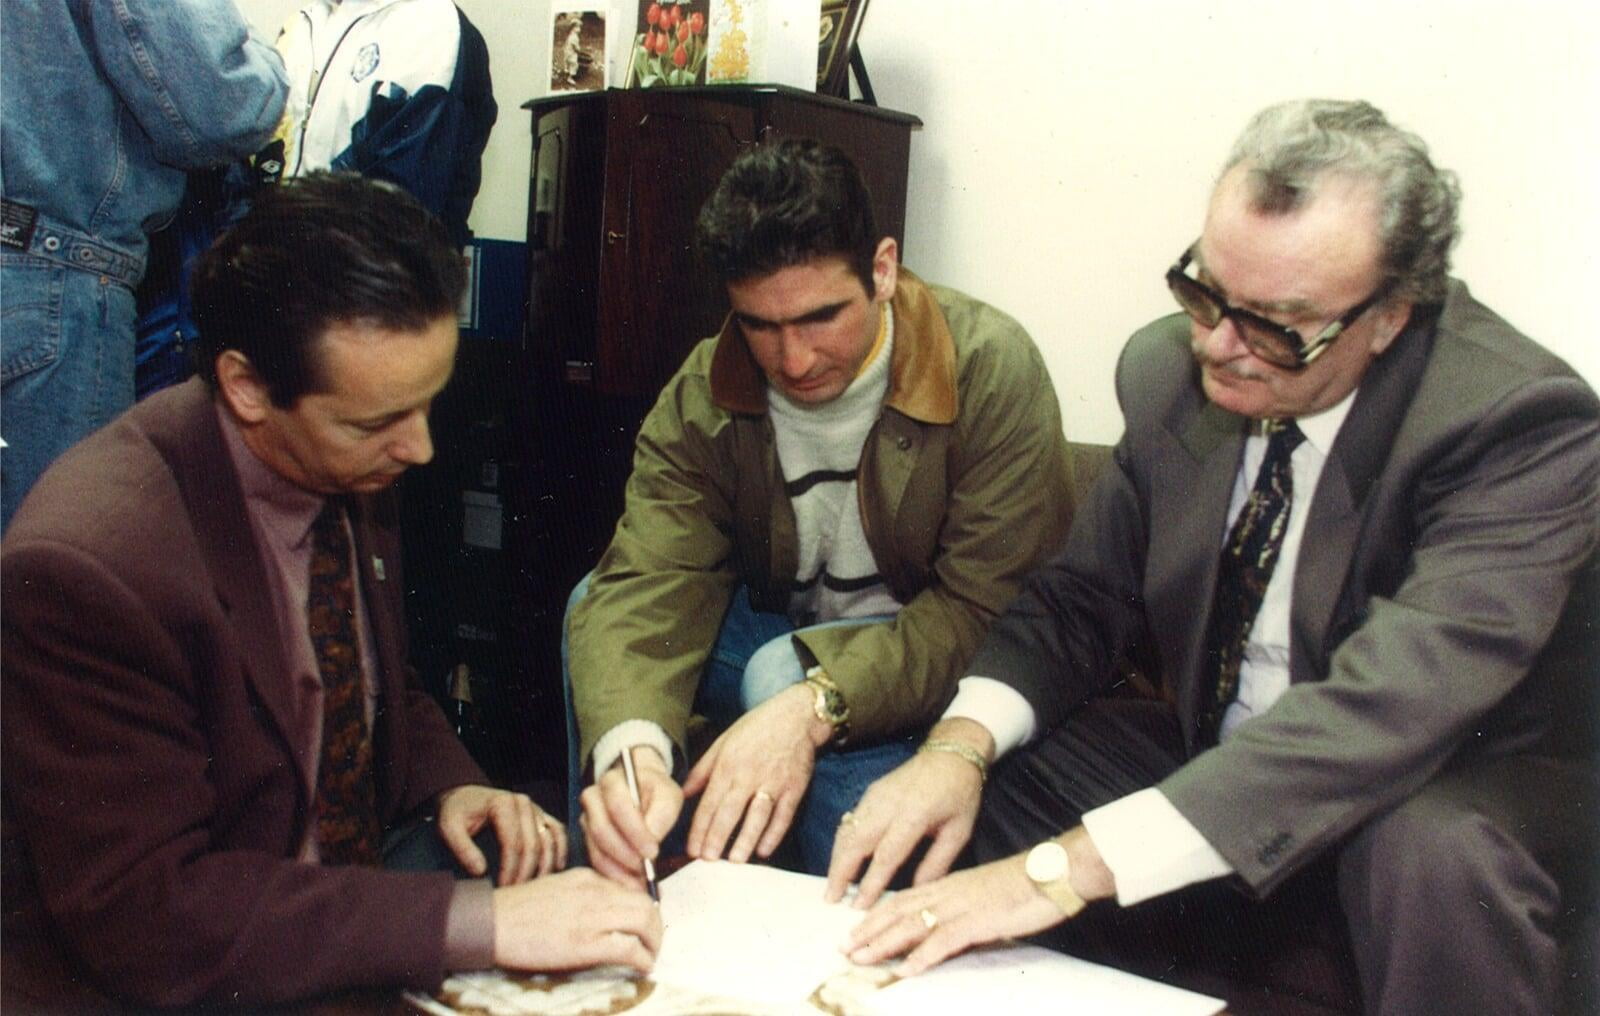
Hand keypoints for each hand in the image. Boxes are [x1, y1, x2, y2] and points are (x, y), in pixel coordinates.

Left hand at [437, 785, 565, 884]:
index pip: (513, 842)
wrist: (465, 795)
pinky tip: (557, 868)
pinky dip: (561, 849)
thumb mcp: (449, 827)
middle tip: (517, 894)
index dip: (510, 869)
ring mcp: (535, 808)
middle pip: (533, 844)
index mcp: (503, 804)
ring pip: (549, 840)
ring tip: (536, 888)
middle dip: (526, 872)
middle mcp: (524, 803)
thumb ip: (462, 848)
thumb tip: (480, 871)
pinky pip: (558, 831)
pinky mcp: (541, 815)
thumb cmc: (457, 812)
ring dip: (545, 866)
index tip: (504, 889)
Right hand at [492, 868, 663, 973]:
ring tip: (650, 956)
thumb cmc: (518, 910)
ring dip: (654, 942)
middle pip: (646, 903)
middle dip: (656, 926)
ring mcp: (592, 916)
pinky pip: (629, 948)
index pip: (633, 887)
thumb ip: (584, 894)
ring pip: (645, 922)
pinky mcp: (586, 943)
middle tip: (653, 943)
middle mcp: (595, 891)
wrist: (491, 922)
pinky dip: (643, 959)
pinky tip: (642, 967)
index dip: (646, 908)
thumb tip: (608, 913)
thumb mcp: (557, 888)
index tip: (646, 924)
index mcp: (588, 877)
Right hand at [580, 746, 681, 888]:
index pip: (618, 806)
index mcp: (612, 781)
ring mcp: (586, 819)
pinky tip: (631, 882)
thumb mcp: (668, 795)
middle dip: (625, 853)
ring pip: (596, 849)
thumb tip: (652, 838)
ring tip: (640, 880)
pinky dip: (614, 875)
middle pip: (601, 830)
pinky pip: (597, 861)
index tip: (653, 851)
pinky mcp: (587, 839)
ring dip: (619, 869)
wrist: (642, 792)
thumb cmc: (656, 792)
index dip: (635, 831)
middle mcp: (593, 799)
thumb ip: (662, 813)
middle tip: (646, 869)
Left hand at [683, 683, 829, 863]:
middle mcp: (749, 775)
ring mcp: (773, 783)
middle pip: (730, 813)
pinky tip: (764, 850)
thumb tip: (683, 793)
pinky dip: (774, 834)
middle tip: (707, 861)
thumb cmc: (756, 728)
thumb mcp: (723, 743)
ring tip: (735, 860)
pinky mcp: (794, 788)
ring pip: (757, 817)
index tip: (692, 849)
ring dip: (745, 840)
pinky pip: (783, 816)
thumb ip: (702, 770)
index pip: (709, 803)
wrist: (796, 716)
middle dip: (717, 839)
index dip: (699, 828)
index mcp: (728, 765)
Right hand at [825, 719, 990, 907]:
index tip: (859, 906)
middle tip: (831, 899)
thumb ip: (937, 863)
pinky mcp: (870, 792)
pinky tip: (840, 861)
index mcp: (914, 814)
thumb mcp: (959, 832)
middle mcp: (889, 804)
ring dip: (836, 859)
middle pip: (856, 841)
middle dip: (840, 872)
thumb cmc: (960, 795)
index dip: (871, 881)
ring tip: (831, 886)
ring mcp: (875, 796)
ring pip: (847, 831)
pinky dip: (842, 843)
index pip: (887, 854)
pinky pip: (850, 821)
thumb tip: (916, 893)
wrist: (951, 753)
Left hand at [843, 855, 1061, 975]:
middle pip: (898, 911)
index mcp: (948, 885)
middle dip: (869, 931)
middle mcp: (948, 892)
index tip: (854, 931)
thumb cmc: (1023, 887)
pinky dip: (922, 956)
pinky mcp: (979, 920)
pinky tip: (906, 969)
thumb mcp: (983, 898)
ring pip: (913, 925)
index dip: (876, 916)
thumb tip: (946, 933)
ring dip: (884, 943)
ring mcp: (962, 906)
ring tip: (860, 958)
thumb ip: (961, 912)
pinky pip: (944, 940)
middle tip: (844, 948)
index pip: (903, 900)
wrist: (1052, 873)